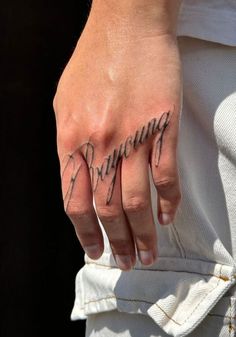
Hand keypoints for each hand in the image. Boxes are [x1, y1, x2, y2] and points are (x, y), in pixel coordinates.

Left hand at [53, 3, 181, 270]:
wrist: (128, 25)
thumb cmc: (94, 61)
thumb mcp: (64, 102)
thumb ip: (68, 144)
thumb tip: (77, 179)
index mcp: (71, 139)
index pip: (75, 202)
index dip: (84, 233)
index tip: (94, 251)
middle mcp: (100, 144)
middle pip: (107, 210)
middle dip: (116, 243)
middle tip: (125, 262)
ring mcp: (134, 138)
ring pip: (137, 202)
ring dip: (143, 234)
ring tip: (148, 254)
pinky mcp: (163, 129)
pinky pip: (167, 176)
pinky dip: (169, 202)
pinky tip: (167, 218)